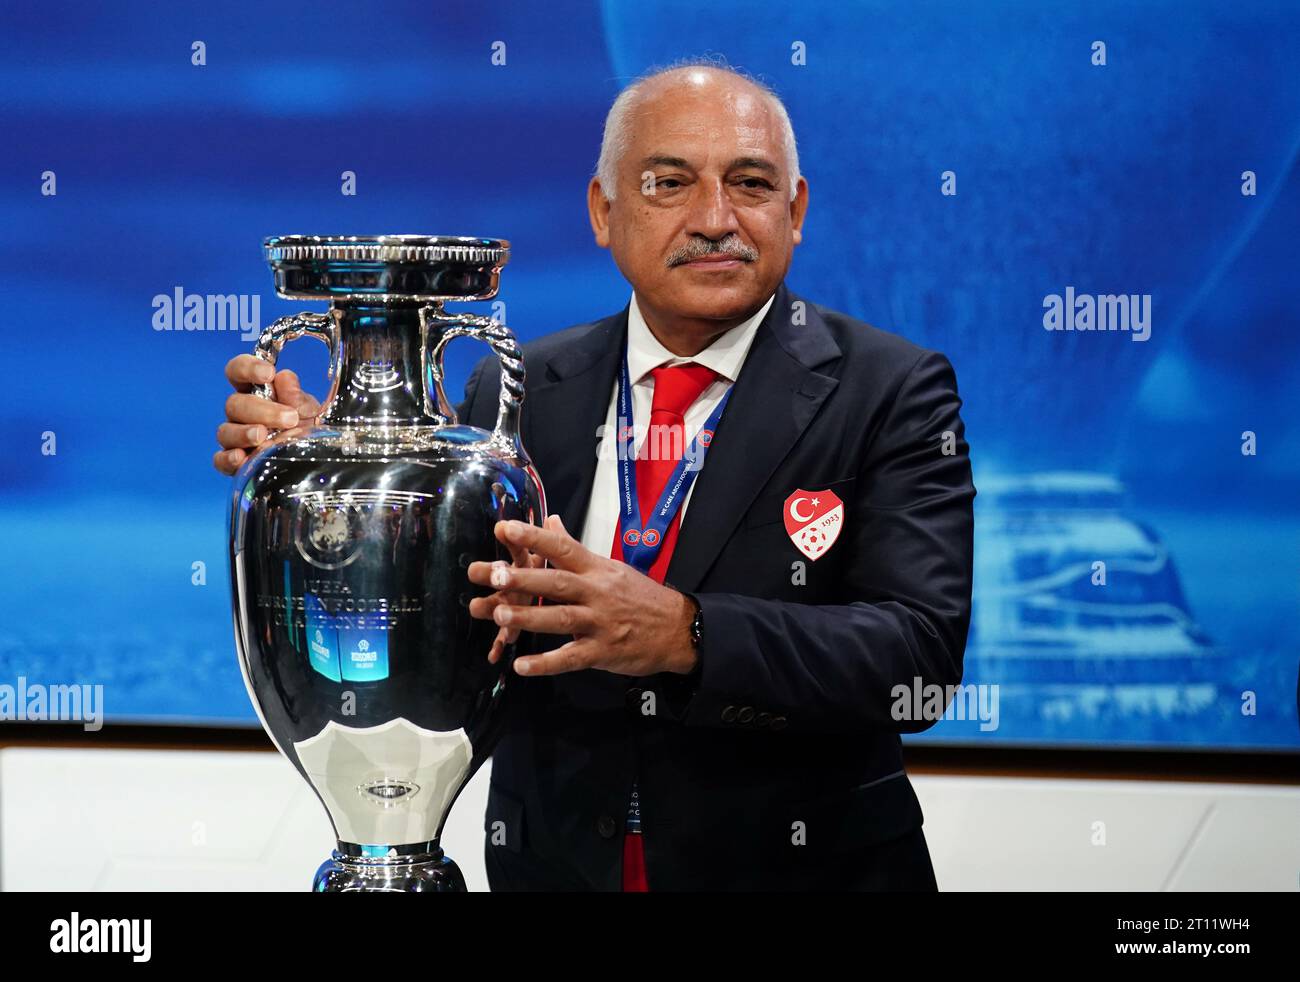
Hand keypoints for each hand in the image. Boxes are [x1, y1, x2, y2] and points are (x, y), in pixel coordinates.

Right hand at [214, 355, 320, 474]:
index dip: (247, 368)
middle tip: (290, 418)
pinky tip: (241, 458)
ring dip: (244, 433)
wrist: (315, 459)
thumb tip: (284, 378)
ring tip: (263, 436)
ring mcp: (236, 438)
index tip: (268, 373)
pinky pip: (221, 460)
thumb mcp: (309, 410)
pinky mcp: (235, 463)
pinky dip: (228, 459)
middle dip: (262, 410)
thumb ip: (296, 396)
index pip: (237, 371)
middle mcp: (242, 414)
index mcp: (256, 391)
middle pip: (234, 404)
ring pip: (225, 431)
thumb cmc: (307, 428)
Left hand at [466, 516, 697, 677]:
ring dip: (529, 618)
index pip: (564, 549)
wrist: (678, 629)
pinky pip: (571, 659)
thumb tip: (551, 520)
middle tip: (493, 575)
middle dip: (523, 580)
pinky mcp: (603, 652)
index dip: (535, 538)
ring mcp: (600, 623)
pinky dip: (546, 663)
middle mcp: (598, 593)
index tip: (505, 529)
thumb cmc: (640, 597)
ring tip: (499, 615)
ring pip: (561, 619)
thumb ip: (575, 548)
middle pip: (557, 584)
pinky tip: (521, 666)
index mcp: (597, 569)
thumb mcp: (610, 567)